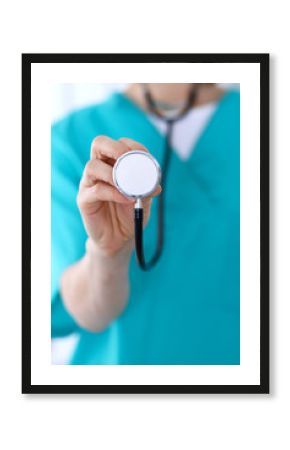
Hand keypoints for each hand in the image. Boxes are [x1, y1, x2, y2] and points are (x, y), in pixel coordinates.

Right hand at [77, 136, 160, 256]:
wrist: (120, 239)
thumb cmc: (130, 215)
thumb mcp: (144, 201)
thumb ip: (148, 190)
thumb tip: (156, 184)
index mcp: (113, 164)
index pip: (118, 143)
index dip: (132, 145)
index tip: (146, 157)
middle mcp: (99, 170)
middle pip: (98, 144)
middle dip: (115, 148)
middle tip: (129, 160)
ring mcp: (89, 184)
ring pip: (93, 166)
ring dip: (113, 173)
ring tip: (128, 186)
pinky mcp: (84, 200)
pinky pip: (96, 190)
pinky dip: (114, 193)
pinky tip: (127, 199)